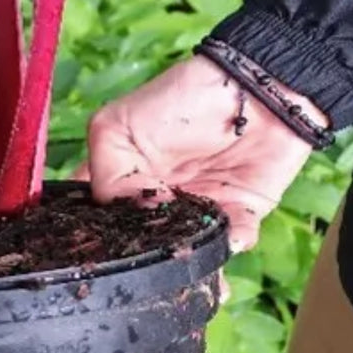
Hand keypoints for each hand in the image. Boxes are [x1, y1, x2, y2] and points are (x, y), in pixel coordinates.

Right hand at [86, 55, 320, 251]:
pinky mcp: (239, 214)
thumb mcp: (117, 127)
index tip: (108, 249)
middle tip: (154, 263)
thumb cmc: (180, 96)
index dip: (100, 239)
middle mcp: (157, 201)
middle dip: (149, 262)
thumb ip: (109, 179)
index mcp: (122, 179)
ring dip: (192, 264)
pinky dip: (232, 242)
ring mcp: (197, 210)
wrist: (254, 85)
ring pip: (188, 254)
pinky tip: (230, 234)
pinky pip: (232, 243)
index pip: (98, 220)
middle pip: (145, 247)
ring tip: (194, 267)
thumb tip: (134, 226)